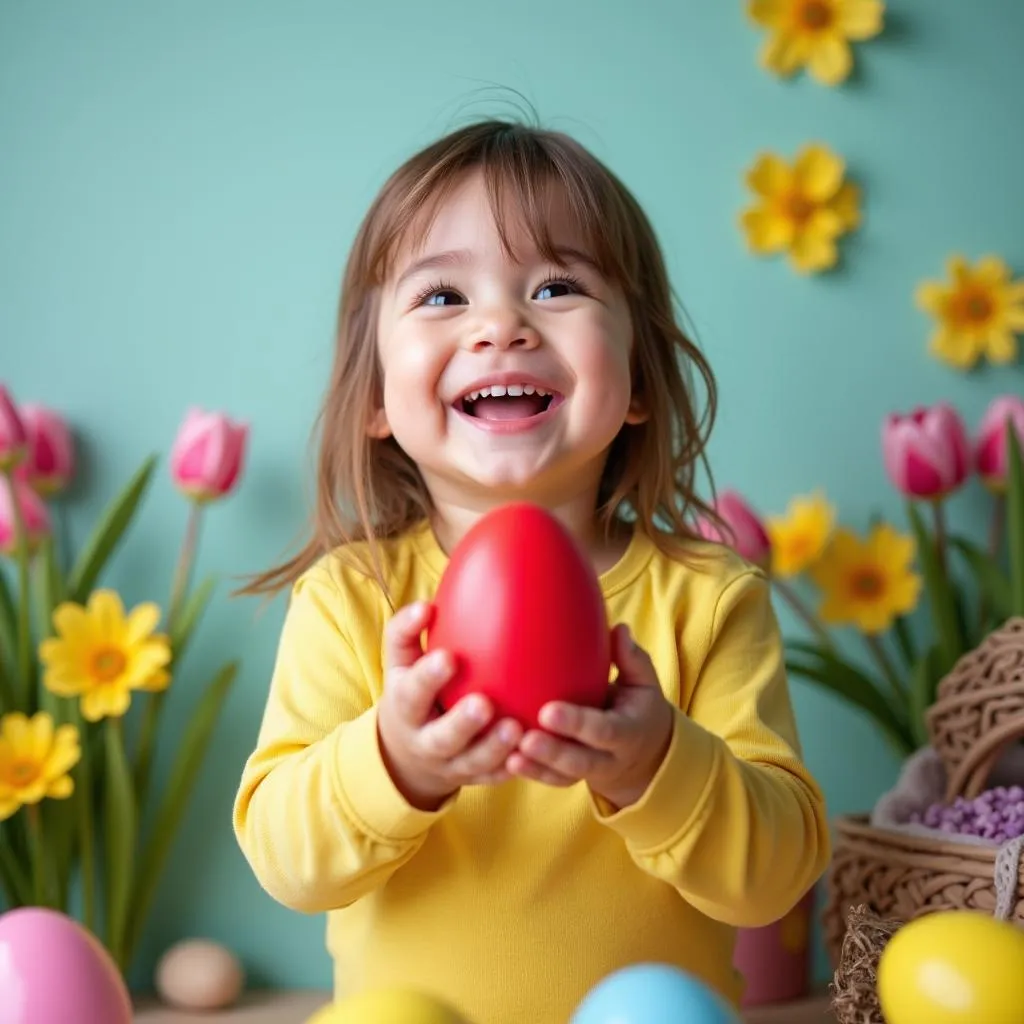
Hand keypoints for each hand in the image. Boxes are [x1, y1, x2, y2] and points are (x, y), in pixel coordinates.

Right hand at [377, 601, 523, 810]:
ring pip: (473, 762)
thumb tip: (426, 606)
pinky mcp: (474, 777)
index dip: (428, 677)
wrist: (408, 750)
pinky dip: (513, 767)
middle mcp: (425, 741)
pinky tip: (534, 751)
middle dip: (462, 723)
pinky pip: (494, 776)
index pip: (412, 692)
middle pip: (442, 737)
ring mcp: (451, 764)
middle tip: (484, 703)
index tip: (448, 658)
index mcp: (405, 707)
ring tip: (517, 728)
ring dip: (494, 748)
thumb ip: (406, 631)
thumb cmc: (412, 689)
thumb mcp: (400, 662)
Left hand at [507, 624, 673, 810]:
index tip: (548, 710)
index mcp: (629, 732)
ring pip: (564, 776)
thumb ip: (631, 659)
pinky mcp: (573, 778)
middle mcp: (611, 758)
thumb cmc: (637, 706)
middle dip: (553, 751)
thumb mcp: (643, 683)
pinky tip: (507, 761)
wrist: (645, 752)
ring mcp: (592, 772)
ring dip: (537, 767)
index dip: (578, 723)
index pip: (605, 730)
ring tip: (510, 755)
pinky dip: (532, 773)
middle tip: (525, 739)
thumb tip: (619, 629)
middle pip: (582, 761)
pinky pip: (552, 781)